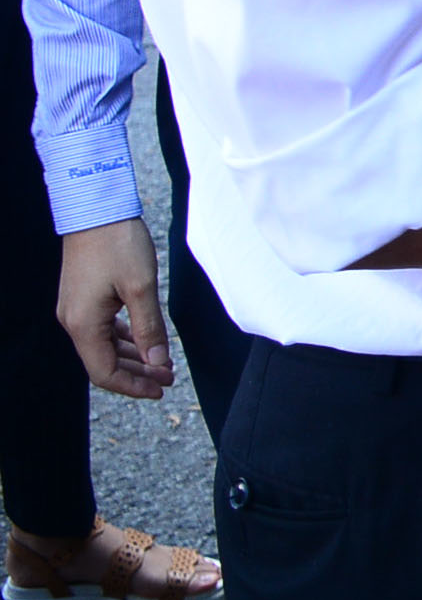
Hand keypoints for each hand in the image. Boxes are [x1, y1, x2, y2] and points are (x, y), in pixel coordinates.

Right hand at [59, 218, 172, 399]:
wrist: (95, 209)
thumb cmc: (118, 244)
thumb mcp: (142, 287)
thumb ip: (150, 328)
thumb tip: (158, 362)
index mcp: (83, 325)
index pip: (105, 373)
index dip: (133, 386)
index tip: (160, 390)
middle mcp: (74, 322)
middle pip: (104, 362)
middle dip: (137, 373)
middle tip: (168, 378)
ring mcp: (76, 310)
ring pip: (105, 346)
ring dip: (133, 356)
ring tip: (163, 363)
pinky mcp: (83, 297)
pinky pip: (104, 329)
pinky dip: (125, 338)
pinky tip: (145, 340)